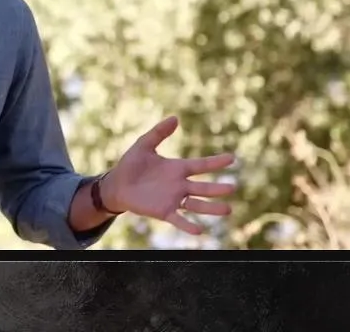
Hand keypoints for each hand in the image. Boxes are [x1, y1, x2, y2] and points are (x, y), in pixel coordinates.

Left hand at [100, 116, 236, 234]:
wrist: (117, 185)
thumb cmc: (131, 164)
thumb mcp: (144, 144)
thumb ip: (159, 132)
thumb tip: (175, 118)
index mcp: (178, 168)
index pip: (201, 165)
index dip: (216, 162)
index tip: (232, 158)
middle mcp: (180, 185)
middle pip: (203, 188)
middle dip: (218, 188)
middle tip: (233, 187)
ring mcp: (173, 199)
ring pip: (197, 205)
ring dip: (211, 208)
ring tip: (228, 210)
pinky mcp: (164, 211)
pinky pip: (179, 219)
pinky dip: (189, 225)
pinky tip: (200, 230)